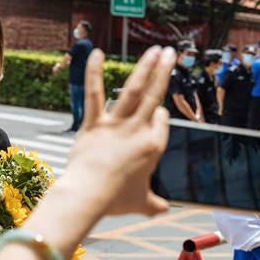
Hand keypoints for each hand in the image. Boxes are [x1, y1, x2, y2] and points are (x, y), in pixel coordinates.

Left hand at [0, 45, 174, 259]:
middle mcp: (137, 131)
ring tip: (155, 50)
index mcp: (153, 147)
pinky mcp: (93, 124)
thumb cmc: (114, 200)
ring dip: (146, 67)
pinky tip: (96, 53)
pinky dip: (94, 72)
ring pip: (134, 89)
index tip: (159, 111)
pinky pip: (94, 94)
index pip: (162, 121)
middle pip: (156, 95)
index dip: (161, 115)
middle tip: (171, 53)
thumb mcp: (141, 204)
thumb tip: (163, 209)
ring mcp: (115, 125)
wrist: (88, 196)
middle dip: (165, 72)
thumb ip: (154, 204)